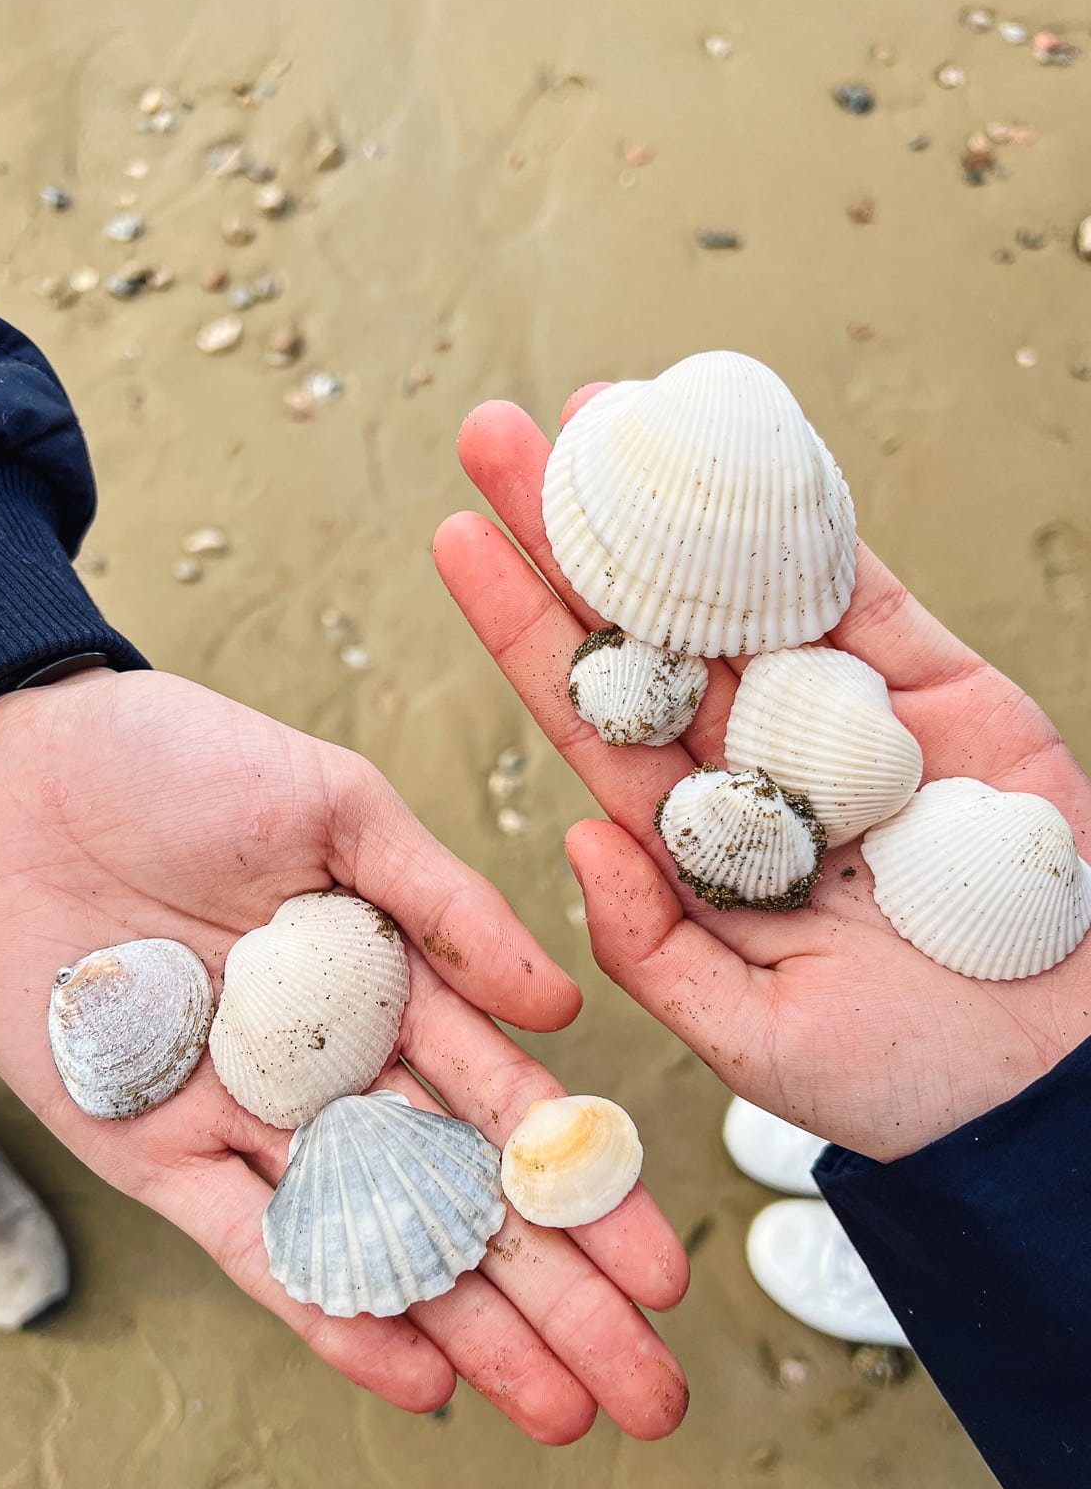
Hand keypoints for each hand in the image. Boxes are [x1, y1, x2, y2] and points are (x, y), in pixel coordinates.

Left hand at [0, 668, 688, 1440]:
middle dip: (556, 1299)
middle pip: (460, 1203)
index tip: (661, 1268)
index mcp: (387, 991)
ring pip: (375, 1246)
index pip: (507, 1112)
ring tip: (557, 1412)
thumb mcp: (338, 807)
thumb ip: (445, 908)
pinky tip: (416, 1379)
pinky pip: (252, 1248)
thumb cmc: (179, 761)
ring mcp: (246, 1122)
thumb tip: (558, 1005)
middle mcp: (332, 1073)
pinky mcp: (152, 1154)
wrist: (14, 767)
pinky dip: (330, 1314)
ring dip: (467, 1332)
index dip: (585, 1192)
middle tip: (646, 1394)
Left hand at [435, 387, 1090, 1160]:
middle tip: (499, 433)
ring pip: (743, 595)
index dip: (524, 631)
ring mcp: (846, 727)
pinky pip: (869, 597)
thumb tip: (580, 839)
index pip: (590, 721)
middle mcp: (756, 769)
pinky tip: (746, 448)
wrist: (1054, 1081)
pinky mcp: (943, 700)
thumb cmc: (907, 1081)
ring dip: (674, 503)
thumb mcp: (754, 1038)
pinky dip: (813, 523)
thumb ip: (659, 945)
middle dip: (573, 533)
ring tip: (603, 407)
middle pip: (646, 634)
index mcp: (698, 845)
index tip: (458, 542)